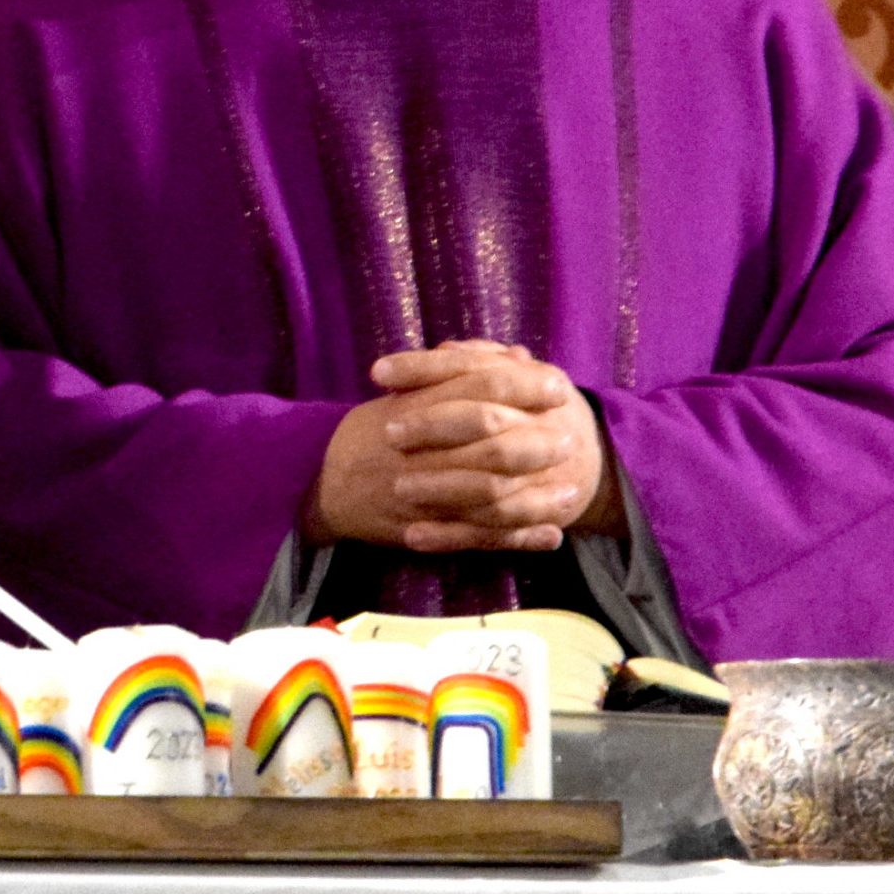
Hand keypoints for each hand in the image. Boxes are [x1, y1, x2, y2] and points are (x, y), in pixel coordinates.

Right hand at [304, 340, 619, 553]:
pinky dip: (518, 538)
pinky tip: (551, 534)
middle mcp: (418, 449)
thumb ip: (460, 374)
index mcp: (414, 406)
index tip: (557, 387)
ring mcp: (421, 492)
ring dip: (537, 495)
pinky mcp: (424, 531)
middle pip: (489, 442)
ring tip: (573, 490)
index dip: (522, 387)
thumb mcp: (405, 392)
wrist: (320, 483)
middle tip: (571, 439)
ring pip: (491, 495)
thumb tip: (518, 356)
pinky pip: (478, 537)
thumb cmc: (369, 433)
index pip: (477, 386)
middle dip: (537, 442)